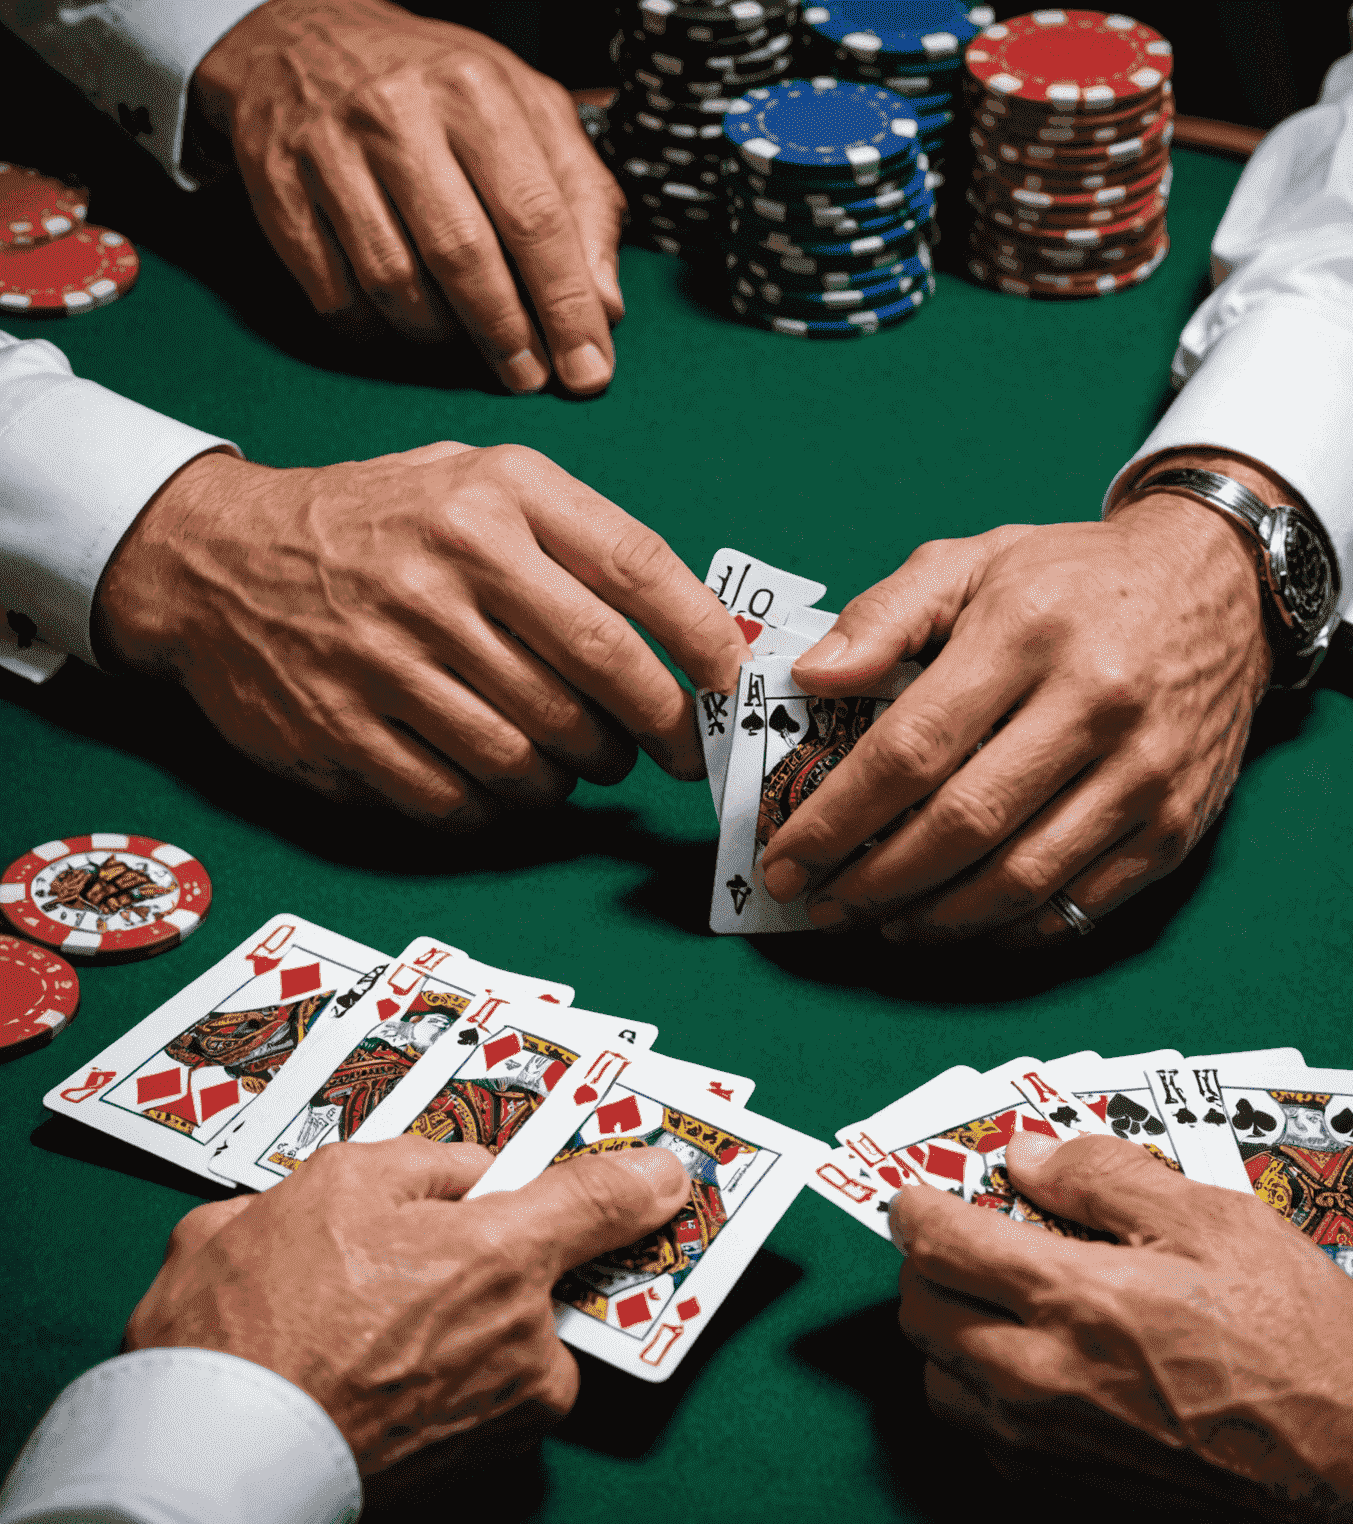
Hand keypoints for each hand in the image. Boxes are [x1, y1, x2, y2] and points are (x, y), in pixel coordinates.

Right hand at [94, 444, 749, 821]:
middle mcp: (445, 567)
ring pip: (534, 749)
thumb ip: (578, 538)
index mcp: (494, 494)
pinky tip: (511, 785)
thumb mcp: (475, 482)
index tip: (731, 684)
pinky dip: (503, 806)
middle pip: (597, 674)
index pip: (634, 569)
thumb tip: (699, 627)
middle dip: (660, 728)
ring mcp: (388, 651)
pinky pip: (458, 796)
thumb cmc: (379, 522)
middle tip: (675, 750)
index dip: (702, 638)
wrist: (215, 554)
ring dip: (579, 774)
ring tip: (584, 762)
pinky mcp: (341, 725)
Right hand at [124, 1137, 687, 1473]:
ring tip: (351, 1317)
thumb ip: (429, 1165)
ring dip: (447, 1319)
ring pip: (495, 1335)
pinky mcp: (469, 1466)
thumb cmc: (264, 1312)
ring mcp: (502, 1414)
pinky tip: (356, 1366)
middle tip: (403, 1255)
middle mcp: (523, 1341)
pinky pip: (469, 1389)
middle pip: (532, 1274)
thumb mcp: (338, 1182)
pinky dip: (429, 1373)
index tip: (671, 1174)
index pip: (602, 1201)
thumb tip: (473, 1174)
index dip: (639, 1180)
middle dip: (484, 1258)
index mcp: (504, 1257)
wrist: (205, 1459)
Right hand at [191, 0, 624, 394]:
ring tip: (467, 342)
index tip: (587, 369)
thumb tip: (604, 305)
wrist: (305, 34)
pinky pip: (333, 291)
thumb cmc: (437, 87)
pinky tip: (402, 324)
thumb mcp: (530, 112)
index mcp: (475, 92)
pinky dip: (375, 327)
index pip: (535, 217)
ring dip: (440, 334)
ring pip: (395, 282)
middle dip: (506, 336)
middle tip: (528, 378)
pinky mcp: (278, 188)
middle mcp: (397, 113)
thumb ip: (582, 200)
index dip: (565, 306)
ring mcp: (329, 151)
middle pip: (462, 256)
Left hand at [758, 467, 1272, 942]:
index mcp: (1026, 633)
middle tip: (818, 902)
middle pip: (960, 825)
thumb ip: (884, 615)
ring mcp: (1144, 773)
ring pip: (1019, 879)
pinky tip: (956, 923)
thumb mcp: (973, 561)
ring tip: (877, 921)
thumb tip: (809, 679)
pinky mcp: (1177, 825)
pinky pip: (1079, 906)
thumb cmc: (1074, 579)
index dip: (838, 816)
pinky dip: (1007, 932)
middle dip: (872, 880)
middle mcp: (1094, 704)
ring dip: (932, 918)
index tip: (786, 854)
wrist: (1219, 587)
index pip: (911, 749)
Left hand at [890, 1132, 1352, 1523]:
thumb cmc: (1298, 1338)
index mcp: (1071, 1300)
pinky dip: (980, 1392)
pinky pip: (982, 1436)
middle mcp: (1041, 1378)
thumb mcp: (1214, 1219)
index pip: (937, 1242)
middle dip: (924, 1263)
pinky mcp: (1071, 1488)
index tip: (916, 1187)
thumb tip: (1025, 1154)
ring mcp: (1050, 1444)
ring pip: (938, 1381)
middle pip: (918, 1312)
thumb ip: (1103, 1176)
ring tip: (994, 1295)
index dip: (913, 1203)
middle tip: (964, 1232)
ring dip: (946, 1329)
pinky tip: (1030, 1362)